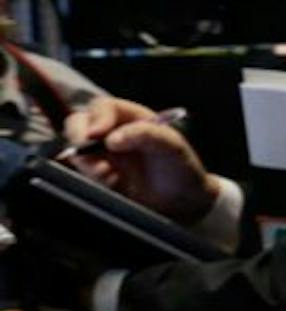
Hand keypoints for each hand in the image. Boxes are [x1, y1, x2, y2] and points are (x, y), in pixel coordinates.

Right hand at [62, 98, 217, 223]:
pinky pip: (81, 174)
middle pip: (78, 124)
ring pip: (77, 151)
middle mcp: (112, 133)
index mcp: (131, 118)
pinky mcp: (97, 177)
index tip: (97, 134)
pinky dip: (91, 179)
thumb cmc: (181, 167)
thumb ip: (146, 135)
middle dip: (78, 137)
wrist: (183, 202)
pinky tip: (112, 184)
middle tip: (86, 154)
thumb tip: (111, 140)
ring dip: (86, 163)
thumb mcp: (172, 146)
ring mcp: (102, 155)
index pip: (102, 107)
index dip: (96, 118)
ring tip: (109, 175)